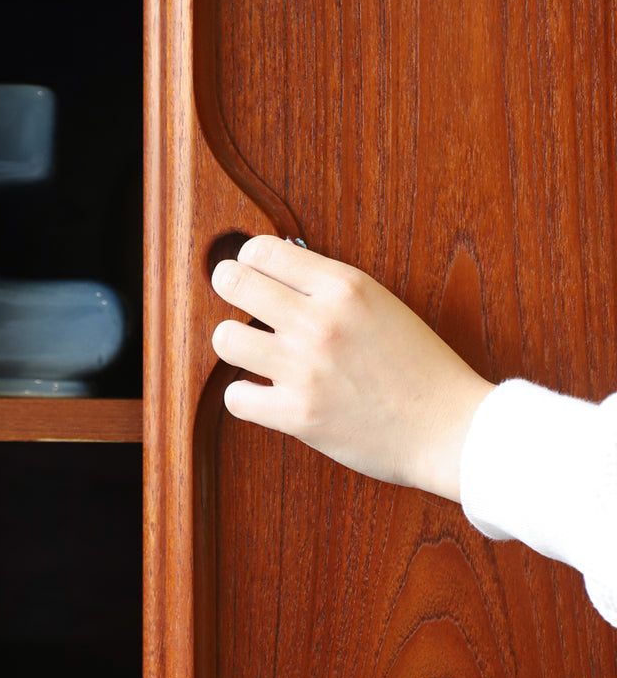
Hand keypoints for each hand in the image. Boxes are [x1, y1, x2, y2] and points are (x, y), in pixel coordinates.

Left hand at [210, 236, 494, 501]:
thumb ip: (331, 289)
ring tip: (252, 350)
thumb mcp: (381, 305)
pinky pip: (236, 397)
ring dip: (234, 343)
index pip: (263, 250)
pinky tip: (263, 394)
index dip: (248, 259)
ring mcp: (306, 368)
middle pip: (234, 283)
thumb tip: (277, 268)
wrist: (450, 428)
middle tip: (235, 297)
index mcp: (345, 286)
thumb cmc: (420, 367)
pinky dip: (245, 396)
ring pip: (226, 338)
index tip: (250, 270)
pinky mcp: (298, 414)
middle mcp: (320, 321)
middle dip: (228, 286)